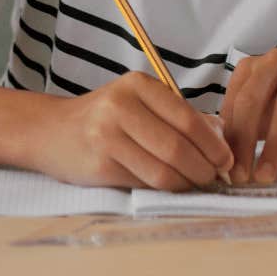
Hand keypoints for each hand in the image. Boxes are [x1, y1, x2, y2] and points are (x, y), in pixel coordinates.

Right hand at [27, 73, 233, 191]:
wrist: (50, 131)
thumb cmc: (103, 117)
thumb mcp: (139, 102)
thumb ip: (178, 115)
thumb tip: (222, 136)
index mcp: (137, 85)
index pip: (187, 118)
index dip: (213, 144)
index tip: (226, 159)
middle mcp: (120, 106)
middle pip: (178, 147)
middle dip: (204, 168)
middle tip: (214, 177)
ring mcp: (107, 136)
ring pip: (163, 171)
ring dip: (186, 183)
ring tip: (195, 184)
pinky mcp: (99, 165)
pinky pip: (143, 183)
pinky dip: (163, 190)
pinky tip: (170, 186)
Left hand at [220, 49, 276, 183]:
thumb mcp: (271, 112)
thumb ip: (249, 126)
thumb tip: (226, 159)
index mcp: (255, 65)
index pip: (234, 102)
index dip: (229, 137)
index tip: (227, 168)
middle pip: (254, 102)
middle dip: (245, 142)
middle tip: (242, 176)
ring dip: (274, 148)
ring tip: (266, 176)